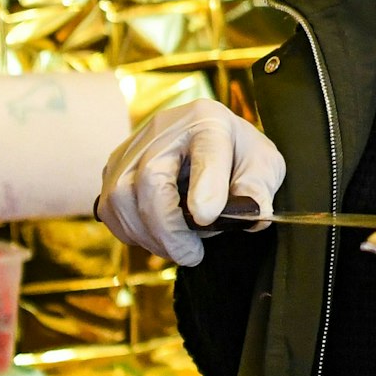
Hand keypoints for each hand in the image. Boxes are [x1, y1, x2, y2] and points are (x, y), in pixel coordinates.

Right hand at [97, 99, 286, 266]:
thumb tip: (250, 213)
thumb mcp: (265, 166)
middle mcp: (165, 128)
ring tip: (179, 249)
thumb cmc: (239, 156)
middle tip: (191, 254)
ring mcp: (133, 147)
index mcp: (210, 121)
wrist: (214, 145)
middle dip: (168, 227)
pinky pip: (110, 208)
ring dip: (149, 235)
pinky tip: (158, 238)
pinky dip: (132, 232)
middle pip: (150, 177)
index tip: (208, 217)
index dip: (206, 185)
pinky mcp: (114, 168)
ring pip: (121, 196)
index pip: (206, 149)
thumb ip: (258, 188)